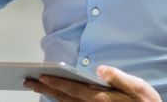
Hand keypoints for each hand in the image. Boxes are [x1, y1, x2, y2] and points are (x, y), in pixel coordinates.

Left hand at [24, 65, 161, 101]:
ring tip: (36, 87)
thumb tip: (100, 68)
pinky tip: (55, 98)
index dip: (56, 83)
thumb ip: (118, 77)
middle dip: (45, 89)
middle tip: (28, 82)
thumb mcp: (138, 87)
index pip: (73, 89)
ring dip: (50, 96)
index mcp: (102, 98)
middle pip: (64, 98)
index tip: (41, 77)